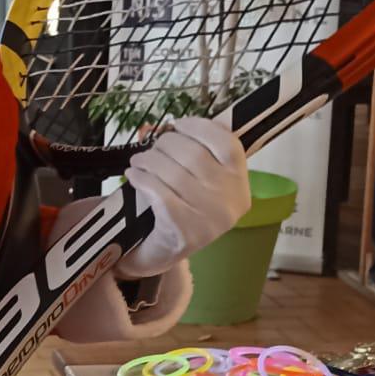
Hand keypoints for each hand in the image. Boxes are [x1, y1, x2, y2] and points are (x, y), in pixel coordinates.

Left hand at [121, 117, 251, 277]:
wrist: (169, 251)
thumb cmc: (186, 206)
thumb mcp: (204, 181)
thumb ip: (201, 151)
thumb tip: (175, 125)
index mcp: (240, 182)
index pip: (227, 144)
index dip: (200, 127)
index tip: (178, 124)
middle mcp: (230, 200)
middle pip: (195, 155)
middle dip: (166, 144)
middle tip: (152, 147)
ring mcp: (208, 218)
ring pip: (173, 172)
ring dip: (149, 160)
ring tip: (139, 160)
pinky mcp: (183, 229)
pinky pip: (158, 192)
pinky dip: (141, 179)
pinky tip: (134, 176)